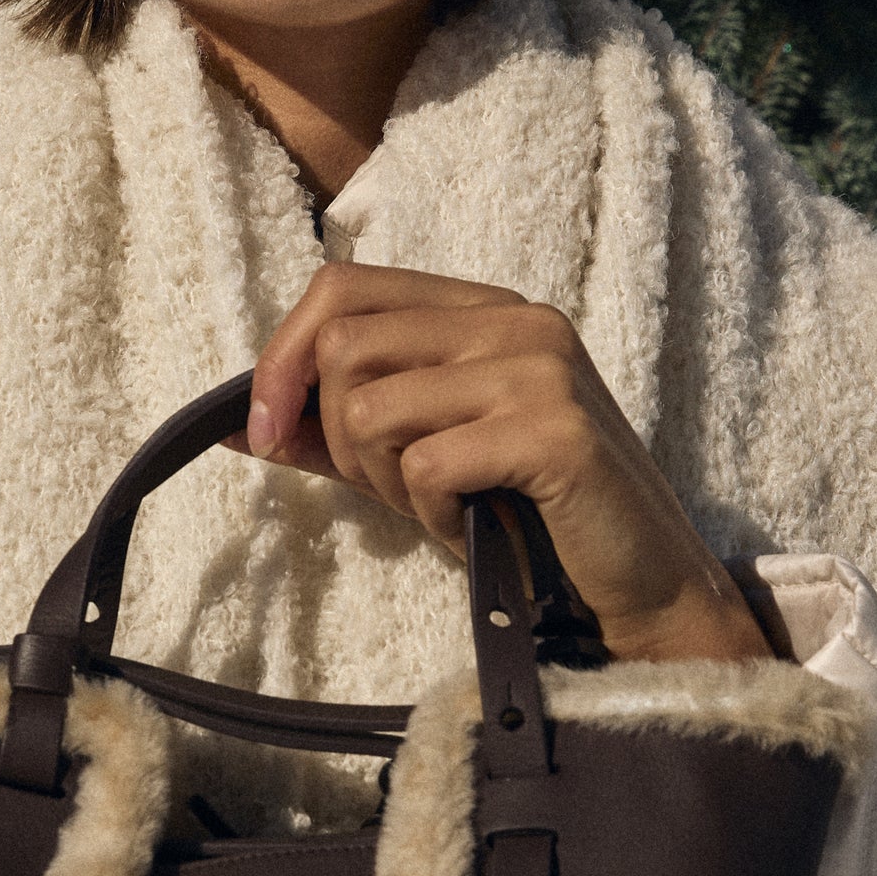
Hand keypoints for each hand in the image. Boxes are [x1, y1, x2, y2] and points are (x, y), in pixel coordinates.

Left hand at [233, 262, 769, 664]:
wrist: (640, 589)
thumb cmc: (525, 524)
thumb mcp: (418, 465)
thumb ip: (336, 432)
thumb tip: (236, 423)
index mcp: (483, 309)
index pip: (342, 286)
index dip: (283, 358)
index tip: (268, 435)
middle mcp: (515, 320)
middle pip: (345, 345)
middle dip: (337, 438)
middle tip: (390, 492)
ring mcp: (540, 369)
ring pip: (373, 409)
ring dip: (384, 482)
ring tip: (441, 510)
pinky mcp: (554, 432)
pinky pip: (427, 465)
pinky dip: (430, 516)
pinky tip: (472, 529)